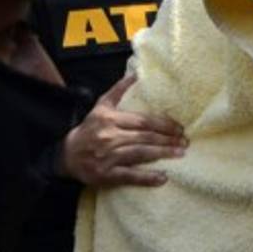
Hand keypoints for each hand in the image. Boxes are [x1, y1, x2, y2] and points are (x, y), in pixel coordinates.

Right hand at [58, 75, 185, 187]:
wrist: (67, 155)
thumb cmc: (90, 129)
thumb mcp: (101, 106)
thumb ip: (118, 90)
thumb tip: (136, 74)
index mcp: (110, 119)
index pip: (143, 121)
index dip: (163, 124)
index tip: (179, 127)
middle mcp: (109, 136)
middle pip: (144, 137)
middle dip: (167, 139)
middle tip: (185, 141)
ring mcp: (107, 156)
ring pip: (140, 154)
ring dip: (162, 154)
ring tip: (180, 153)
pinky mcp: (105, 175)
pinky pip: (129, 176)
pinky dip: (146, 178)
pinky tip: (162, 178)